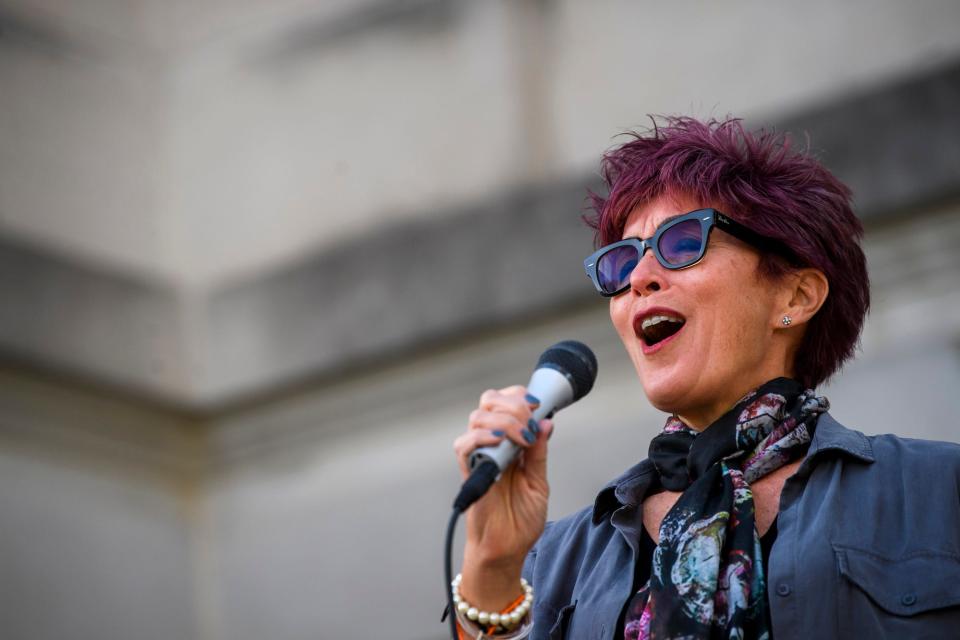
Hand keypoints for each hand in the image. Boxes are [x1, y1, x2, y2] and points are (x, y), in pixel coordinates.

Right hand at [453, 385, 552, 609]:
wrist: (507, 548)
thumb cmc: (521, 519)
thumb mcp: (539, 482)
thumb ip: (539, 453)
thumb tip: (547, 422)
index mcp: (508, 442)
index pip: (504, 402)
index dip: (518, 396)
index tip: (537, 404)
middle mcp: (491, 444)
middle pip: (489, 402)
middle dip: (512, 403)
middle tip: (530, 420)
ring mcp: (478, 456)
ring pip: (478, 418)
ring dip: (504, 420)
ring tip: (522, 437)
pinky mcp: (469, 472)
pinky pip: (465, 445)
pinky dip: (482, 437)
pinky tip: (501, 443)